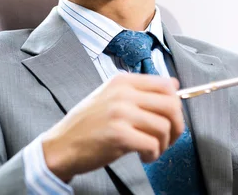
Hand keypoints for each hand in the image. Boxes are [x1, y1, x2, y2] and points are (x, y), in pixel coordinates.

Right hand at [41, 74, 183, 181]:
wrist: (61, 145)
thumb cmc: (88, 124)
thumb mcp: (111, 97)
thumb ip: (139, 91)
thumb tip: (175, 86)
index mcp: (123, 81)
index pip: (166, 84)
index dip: (177, 103)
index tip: (172, 118)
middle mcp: (123, 93)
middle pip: (171, 105)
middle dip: (177, 126)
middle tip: (170, 138)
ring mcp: (120, 113)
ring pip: (164, 126)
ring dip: (165, 143)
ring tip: (154, 150)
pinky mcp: (119, 135)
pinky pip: (152, 144)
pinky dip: (154, 154)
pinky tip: (145, 156)